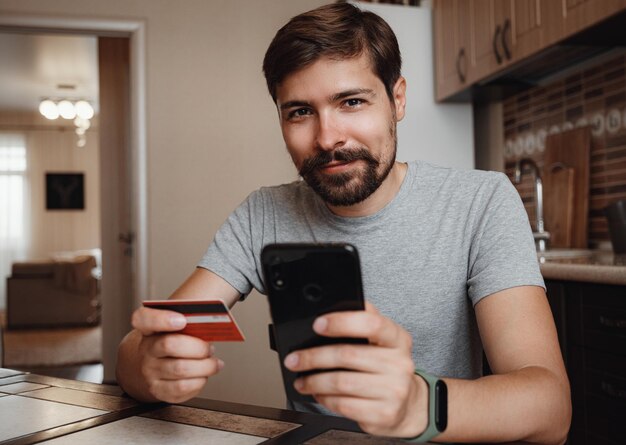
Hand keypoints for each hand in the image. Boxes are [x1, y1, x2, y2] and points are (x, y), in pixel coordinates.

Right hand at [129, 306, 223, 402]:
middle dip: (198, 347)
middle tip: (209, 348)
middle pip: (170, 345)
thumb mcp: (176, 326)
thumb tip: (208, 312)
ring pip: (180, 369)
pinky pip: (182, 387)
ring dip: (205, 366)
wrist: (155, 368)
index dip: (162, 318)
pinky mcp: (158, 390)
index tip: (183, 320)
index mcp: (149, 328)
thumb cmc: (173, 342)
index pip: (143, 318)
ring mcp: (150, 371)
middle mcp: (146, 349)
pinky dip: (199, 381)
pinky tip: (203, 375)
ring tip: (213, 363)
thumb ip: (189, 316)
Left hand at [283, 302, 427, 437]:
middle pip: (347, 355)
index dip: (342, 322)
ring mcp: (394, 390)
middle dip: (313, 357)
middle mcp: (400, 363)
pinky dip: (324, 398)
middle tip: (295, 359)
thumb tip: (330, 310)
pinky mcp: (383, 413)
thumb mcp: (382, 341)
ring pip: (341, 382)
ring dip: (314, 381)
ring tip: (302, 380)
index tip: (317, 324)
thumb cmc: (386, 368)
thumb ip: (362, 322)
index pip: (371, 323)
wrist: (407, 405)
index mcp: (398, 339)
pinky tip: (318, 393)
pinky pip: (344, 404)